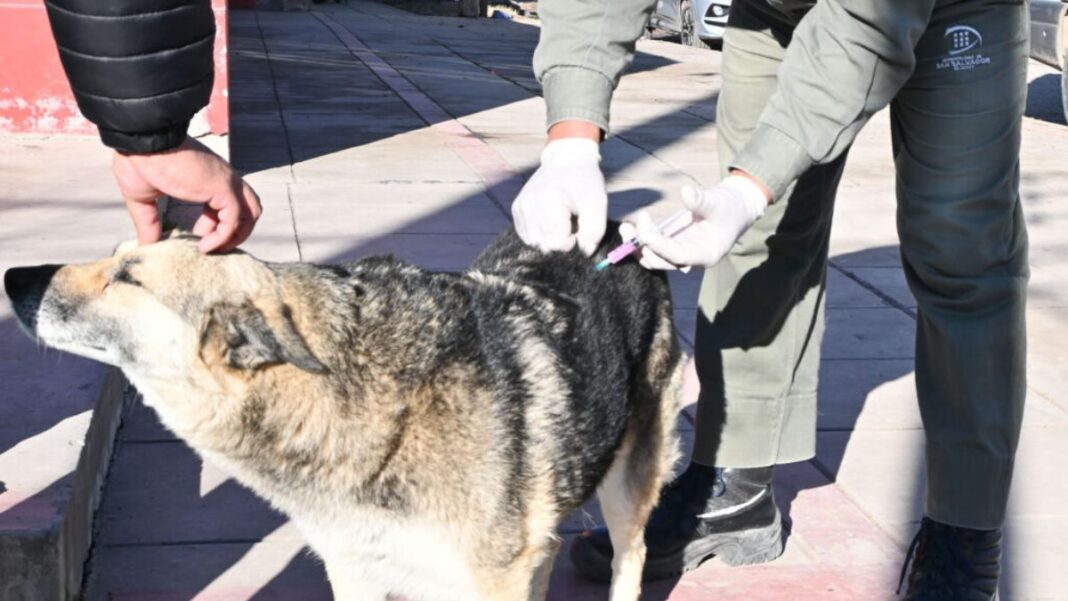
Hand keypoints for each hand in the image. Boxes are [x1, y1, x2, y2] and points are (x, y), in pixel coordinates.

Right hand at [112, 137, 261, 252]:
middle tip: (213, 244)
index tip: (200, 232)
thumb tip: (146, 245)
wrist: (142, 140)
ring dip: (237, 235)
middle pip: (249, 207)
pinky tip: (204, 245)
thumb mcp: (143, 197)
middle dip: (236, 230)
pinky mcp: (223, 188)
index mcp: (208, 176)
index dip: (219, 221)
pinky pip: (234, 220)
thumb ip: (148, 222)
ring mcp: (226, 182)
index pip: (230, 201)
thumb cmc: (139, 160)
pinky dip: (224, 237)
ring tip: (213, 248)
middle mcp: (223, 177)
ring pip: (251, 213)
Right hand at [511, 137, 606, 255]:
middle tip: (570, 221)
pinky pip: (527, 236)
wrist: (567, 159)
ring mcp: (520, 206)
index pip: (557, 243)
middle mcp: (530, 204)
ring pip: (534, 243)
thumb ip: (594, 231)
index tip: (578, 226)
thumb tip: (584, 251)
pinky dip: (539, 234)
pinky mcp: (516, 208)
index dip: (572, 241)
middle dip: (561, 240)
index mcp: (549, 201)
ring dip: (549, 238)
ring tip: (559, 220)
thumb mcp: (598, 203)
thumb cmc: (584, 182)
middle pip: (545, 245)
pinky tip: (549, 220)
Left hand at [622, 174, 769, 269]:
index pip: (679, 255)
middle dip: (644, 247)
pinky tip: (631, 226)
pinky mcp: (673, 246)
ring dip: (637, 246)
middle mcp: (691, 260)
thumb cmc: (728, 207)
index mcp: (706, 254)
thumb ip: (701, 200)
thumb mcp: (717, 202)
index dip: (661, 246)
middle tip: (631, 227)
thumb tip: (686, 192)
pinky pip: (653, 249)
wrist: (733, 208)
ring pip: (654, 258)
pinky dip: (641, 240)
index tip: (645, 234)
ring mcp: (680, 254)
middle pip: (662, 261)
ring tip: (626, 227)